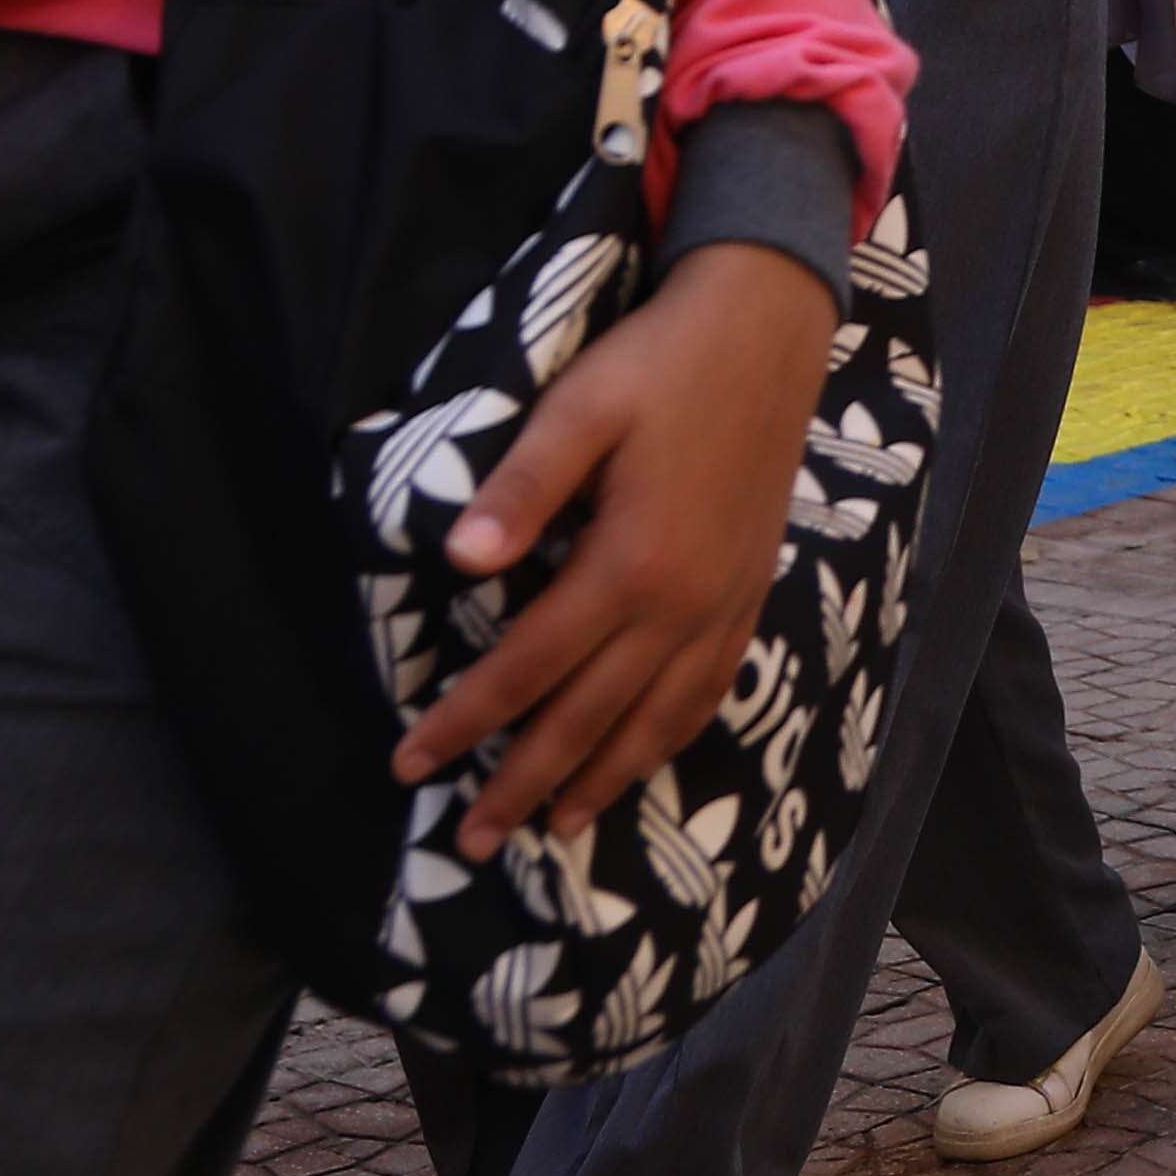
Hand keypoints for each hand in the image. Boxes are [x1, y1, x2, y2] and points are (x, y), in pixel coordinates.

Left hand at [396, 237, 835, 845]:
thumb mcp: (580, 407)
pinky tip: (641, 760)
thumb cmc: (660, 363)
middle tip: (469, 843)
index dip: (464, 721)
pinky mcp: (747, 594)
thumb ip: (521, 486)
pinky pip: (706, 693)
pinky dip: (667, 740)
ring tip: (551, 830)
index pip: (526, 667)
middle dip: (521, 784)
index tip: (409, 764)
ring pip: (652, 723)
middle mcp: (680, 605)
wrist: (767, 331)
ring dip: (597, 783)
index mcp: (629, 563)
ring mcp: (721, 606)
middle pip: (587, 719)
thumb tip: (460, 562)